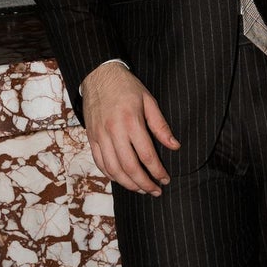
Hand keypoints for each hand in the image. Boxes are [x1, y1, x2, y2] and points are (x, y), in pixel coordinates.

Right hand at [81, 61, 179, 194]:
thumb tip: (175, 146)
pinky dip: (112, 175)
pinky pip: (100, 163)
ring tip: (141, 189)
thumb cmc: (127, 87)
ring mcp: (100, 136)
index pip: (146, 155)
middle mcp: (113, 131)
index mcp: (131, 121)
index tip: (166, 179)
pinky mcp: (91, 138)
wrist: (98, 75)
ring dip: (128, 184)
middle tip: (155, 191)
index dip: (157, 171)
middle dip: (144, 183)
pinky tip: (123, 180)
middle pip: (129, 167)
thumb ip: (161, 126)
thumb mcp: (149, 101)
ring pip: (113, 170)